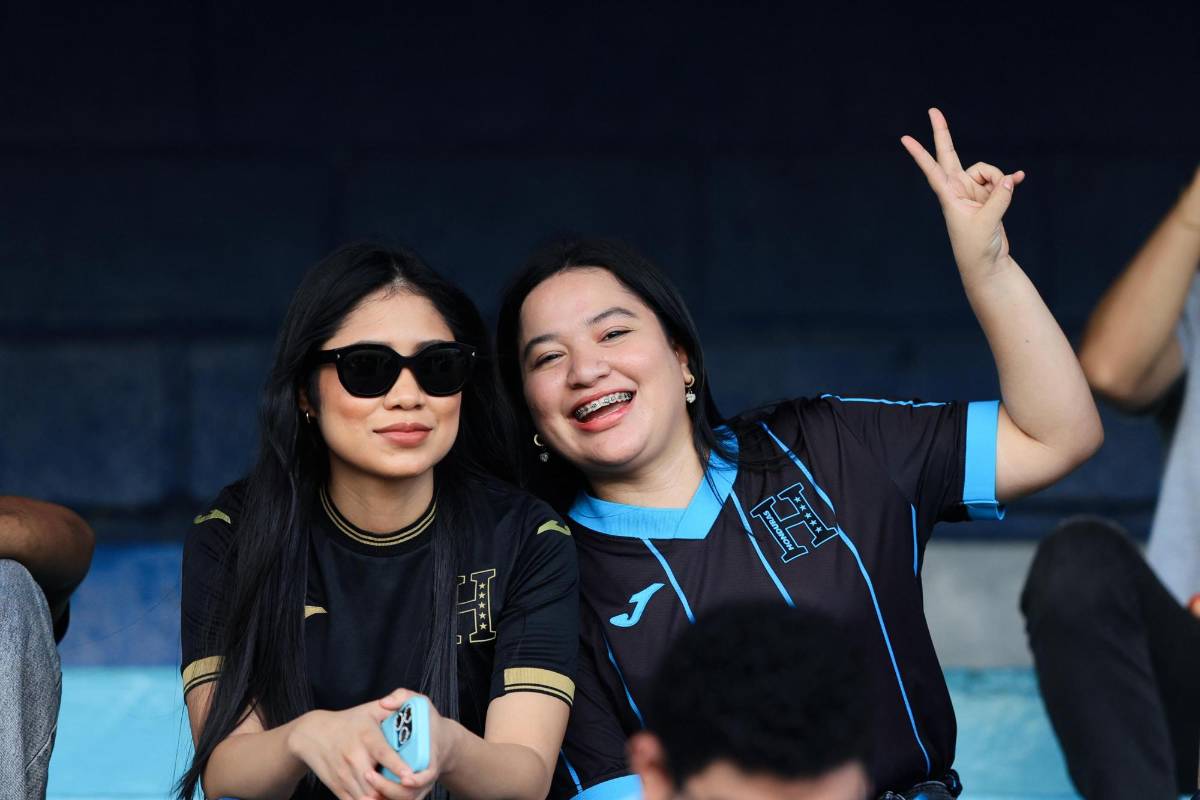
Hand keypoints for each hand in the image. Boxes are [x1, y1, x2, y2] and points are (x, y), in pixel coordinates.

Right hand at [286, 696, 416, 799]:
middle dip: (392, 791)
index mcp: (366, 736)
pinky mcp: (337, 787)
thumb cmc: (349, 722)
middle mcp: (353, 757)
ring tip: (398, 797)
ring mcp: (344, 774)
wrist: (312, 734)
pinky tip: (380, 799)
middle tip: (409, 791)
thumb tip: (412, 707)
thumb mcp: (370, 709)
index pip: (383, 753)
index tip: (410, 775)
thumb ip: (393, 707)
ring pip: (365, 797)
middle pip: (374, 783)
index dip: (397, 766)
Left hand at [361, 689, 456, 799]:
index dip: (416, 779)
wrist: (440, 742)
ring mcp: (419, 787)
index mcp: (431, 755)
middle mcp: (426, 775)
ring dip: (383, 797)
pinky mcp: (411, 794)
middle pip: (410, 793)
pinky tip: (363, 796)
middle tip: (368, 776)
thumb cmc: (428, 722)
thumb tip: (385, 702)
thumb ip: (403, 697)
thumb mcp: (420, 704)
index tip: (404, 778)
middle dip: (389, 788)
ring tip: (362, 789)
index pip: (427, 773)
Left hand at [901, 108, 1025, 280]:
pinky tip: (1018, 179)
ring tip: (1000, 201)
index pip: (932, 169)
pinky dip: (1008, 180)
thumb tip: (1008, 178)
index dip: (920, 153)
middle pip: (950, 156)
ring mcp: (973, 192)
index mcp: (948, 196)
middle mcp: (958, 190)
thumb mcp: (987, 222)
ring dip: (997, 180)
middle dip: (943, 133)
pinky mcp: (989, 197)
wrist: (986, 264)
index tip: (905, 138)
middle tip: (933, 110)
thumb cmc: (976, 247)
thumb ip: (998, 197)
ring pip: (988, 170)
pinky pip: (1000, 180)